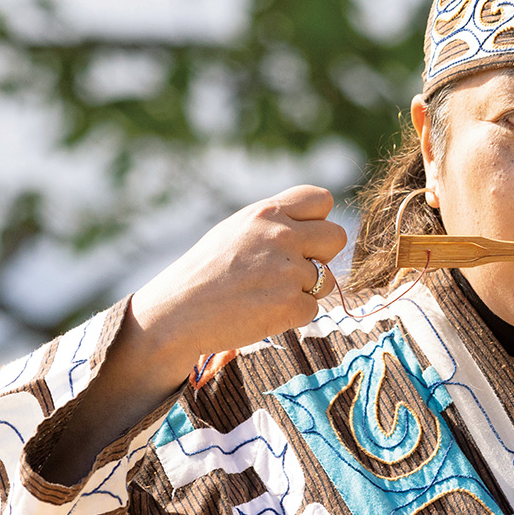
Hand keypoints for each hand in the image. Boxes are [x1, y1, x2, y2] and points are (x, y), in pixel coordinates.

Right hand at [129, 184, 346, 390]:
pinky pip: (313, 308)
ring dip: (306, 289)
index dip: (316, 221)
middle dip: (321, 255)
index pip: (321, 199)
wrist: (177, 313)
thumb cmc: (205, 272)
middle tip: (292, 269)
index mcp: (266, 212)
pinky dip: (293, 314)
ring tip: (268, 293)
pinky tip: (263, 312)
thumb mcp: (236, 230)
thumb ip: (275, 222)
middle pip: (337, 237)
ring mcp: (289, 271)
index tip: (300, 237)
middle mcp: (281, 236)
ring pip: (327, 279)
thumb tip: (315, 224)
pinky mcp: (291, 305)